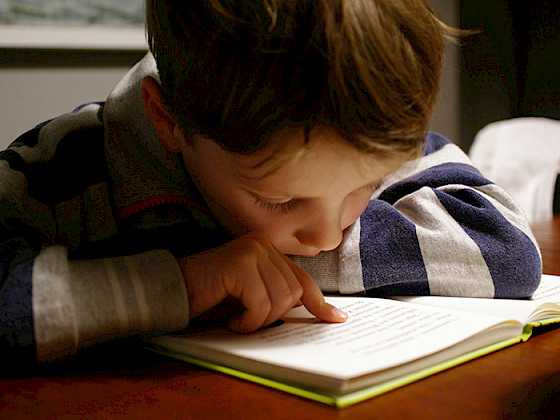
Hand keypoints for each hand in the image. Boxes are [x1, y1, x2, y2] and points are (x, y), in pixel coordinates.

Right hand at [178, 232, 346, 331]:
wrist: (172, 291)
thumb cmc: (210, 297)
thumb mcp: (251, 296)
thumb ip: (278, 295)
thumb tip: (319, 313)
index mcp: (268, 250)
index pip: (302, 279)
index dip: (320, 303)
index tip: (336, 319)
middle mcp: (262, 244)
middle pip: (293, 293)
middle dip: (273, 316)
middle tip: (247, 319)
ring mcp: (252, 250)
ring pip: (280, 300)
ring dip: (258, 320)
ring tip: (237, 318)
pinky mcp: (240, 263)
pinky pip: (260, 304)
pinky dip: (246, 321)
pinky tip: (230, 318)